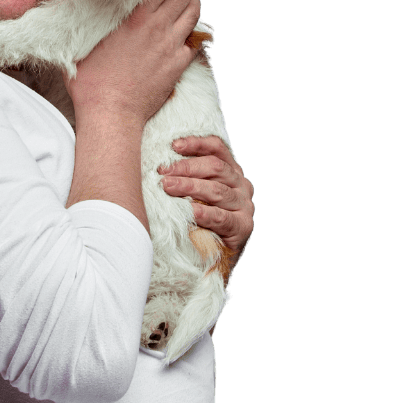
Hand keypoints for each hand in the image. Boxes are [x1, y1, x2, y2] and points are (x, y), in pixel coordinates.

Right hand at [65, 0, 200, 128]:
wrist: (111, 113)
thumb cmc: (91, 81)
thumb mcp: (84, 43)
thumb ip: (90, 20)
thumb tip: (80, 6)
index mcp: (134, 17)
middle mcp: (157, 26)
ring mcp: (171, 46)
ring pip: (193, 12)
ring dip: (193, 1)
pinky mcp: (178, 65)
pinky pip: (196, 41)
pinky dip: (194, 32)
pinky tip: (187, 30)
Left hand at [158, 136, 253, 259]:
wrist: (212, 260)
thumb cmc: (197, 220)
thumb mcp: (192, 193)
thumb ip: (184, 176)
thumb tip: (158, 162)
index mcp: (230, 171)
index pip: (217, 148)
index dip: (196, 143)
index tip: (173, 145)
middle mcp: (241, 185)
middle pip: (215, 167)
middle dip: (185, 167)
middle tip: (162, 172)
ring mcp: (244, 206)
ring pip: (216, 190)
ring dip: (189, 186)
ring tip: (167, 186)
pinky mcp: (243, 227)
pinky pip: (222, 217)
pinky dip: (204, 213)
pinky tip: (189, 211)